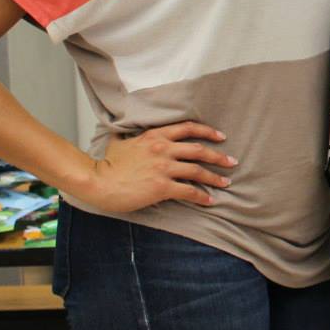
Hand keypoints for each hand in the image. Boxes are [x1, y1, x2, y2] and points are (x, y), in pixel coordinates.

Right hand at [84, 121, 233, 212]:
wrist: (97, 181)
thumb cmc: (106, 164)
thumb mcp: (121, 142)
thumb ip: (132, 137)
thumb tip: (127, 132)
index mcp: (155, 136)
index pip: (188, 128)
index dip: (208, 131)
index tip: (221, 136)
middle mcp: (162, 149)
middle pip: (199, 150)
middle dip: (218, 156)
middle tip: (232, 162)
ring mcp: (163, 168)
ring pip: (197, 170)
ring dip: (215, 177)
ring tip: (226, 182)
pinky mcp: (161, 187)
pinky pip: (188, 191)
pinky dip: (202, 196)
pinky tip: (209, 200)